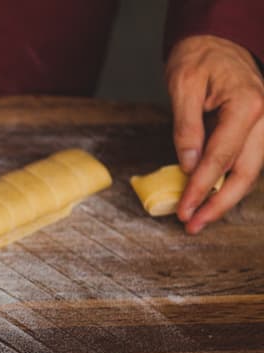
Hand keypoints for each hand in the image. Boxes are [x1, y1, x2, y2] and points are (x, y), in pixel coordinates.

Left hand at [167, 35, 263, 233]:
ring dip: (225, 199)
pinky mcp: (255, 131)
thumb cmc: (198, 58)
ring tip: (199, 219)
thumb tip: (189, 165)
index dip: (200, 187)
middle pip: (246, 173)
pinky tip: (208, 199)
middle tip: (192, 225)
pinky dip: (228, 183)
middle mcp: (263, 117)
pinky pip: (245, 162)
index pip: (221, 157)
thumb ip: (186, 126)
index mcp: (247, 105)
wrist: (215, 41)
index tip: (183, 209)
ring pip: (250, 172)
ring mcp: (263, 125)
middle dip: (219, 204)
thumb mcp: (183, 86)